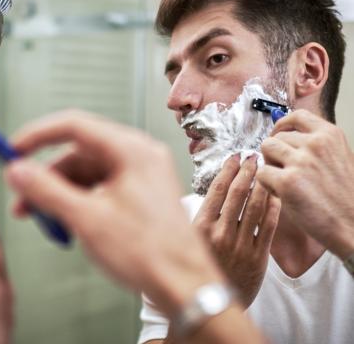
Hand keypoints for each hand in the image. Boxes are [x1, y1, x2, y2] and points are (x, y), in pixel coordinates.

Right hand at [4, 110, 224, 316]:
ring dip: (59, 191)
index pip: (74, 125)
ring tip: (40, 216)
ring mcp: (139, 175)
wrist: (185, 287)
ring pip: (86, 172)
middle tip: (21, 192)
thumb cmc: (152, 254)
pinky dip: (77, 201)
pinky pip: (98, 187)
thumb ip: (47, 190)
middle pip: (77, 152)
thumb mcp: (87, 218)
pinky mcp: (138, 194)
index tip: (14, 148)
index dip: (38, 135)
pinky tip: (64, 222)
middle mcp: (138, 156)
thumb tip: (18, 170)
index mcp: (131, 151)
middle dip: (46, 174)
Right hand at [193, 155, 280, 306]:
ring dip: (261, 185)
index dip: (227, 170)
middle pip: (237, 194)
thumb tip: (207, 191)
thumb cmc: (198, 267)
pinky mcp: (257, 257)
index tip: (233, 158)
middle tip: (253, 157)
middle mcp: (220, 234)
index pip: (216, 190)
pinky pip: (268, 226)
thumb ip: (196, 216)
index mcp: (199, 227)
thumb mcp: (187, 240)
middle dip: (247, 171)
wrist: (210, 303)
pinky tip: (274, 195)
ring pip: (255, 207)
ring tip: (265, 170)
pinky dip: (272, 208)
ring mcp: (240, 245)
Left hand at [259, 109, 353, 258]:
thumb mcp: (340, 157)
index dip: (282, 125)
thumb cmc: (345, 196)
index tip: (278, 135)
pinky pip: (261, 173)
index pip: (296, 116)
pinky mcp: (287, 181)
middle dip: (276, 154)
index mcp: (330, 135)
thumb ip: (317, 144)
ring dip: (270, 165)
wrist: (353, 226)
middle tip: (288, 172)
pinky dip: (267, 185)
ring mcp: (301, 161)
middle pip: (276, 137)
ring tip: (285, 181)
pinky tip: (284, 195)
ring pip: (265, 150)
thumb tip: (286, 132)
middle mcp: (315, 143)